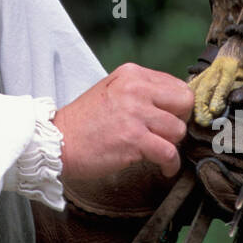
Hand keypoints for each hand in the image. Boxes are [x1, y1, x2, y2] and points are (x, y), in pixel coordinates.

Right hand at [52, 63, 193, 180]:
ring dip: (171, 145)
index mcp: (131, 74)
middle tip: (166, 134)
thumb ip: (141, 90)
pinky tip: (163, 168)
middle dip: (179, 122)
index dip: (178, 106)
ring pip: (178, 130)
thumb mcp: (112, 90)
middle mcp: (135, 89)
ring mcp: (135, 113)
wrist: (58, 142)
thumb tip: (175, 102)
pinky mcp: (133, 139)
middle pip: (184, 104)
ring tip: (157, 150)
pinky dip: (170, 164)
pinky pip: (169, 152)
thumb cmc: (85, 121)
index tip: (170, 119)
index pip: (177, 86)